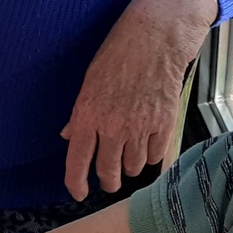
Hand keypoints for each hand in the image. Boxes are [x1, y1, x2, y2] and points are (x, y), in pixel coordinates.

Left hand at [63, 0, 217, 200]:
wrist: (155, 39)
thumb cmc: (118, 54)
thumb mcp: (89, 82)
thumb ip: (79, 115)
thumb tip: (68, 137)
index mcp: (87, 115)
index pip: (77, 162)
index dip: (76, 184)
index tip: (79, 193)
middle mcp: (112, 127)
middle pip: (108, 172)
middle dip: (107, 182)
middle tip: (108, 181)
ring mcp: (140, 127)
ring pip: (133, 167)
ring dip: (129, 166)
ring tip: (129, 155)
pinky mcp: (164, 125)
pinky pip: (155, 156)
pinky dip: (151, 155)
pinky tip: (147, 143)